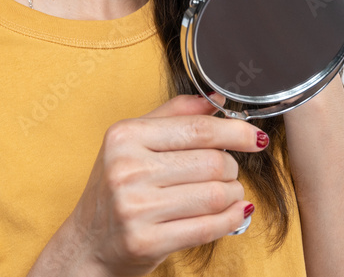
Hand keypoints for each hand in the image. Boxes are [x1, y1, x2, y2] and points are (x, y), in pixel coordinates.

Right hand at [67, 93, 267, 276]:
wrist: (88, 244)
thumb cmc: (115, 190)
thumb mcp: (132, 143)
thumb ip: (174, 116)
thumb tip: (217, 100)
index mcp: (125, 137)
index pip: (197, 128)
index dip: (235, 131)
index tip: (255, 137)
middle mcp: (127, 169)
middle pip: (212, 162)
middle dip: (231, 168)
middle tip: (227, 172)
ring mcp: (135, 207)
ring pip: (216, 194)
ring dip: (233, 194)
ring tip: (226, 194)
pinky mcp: (146, 241)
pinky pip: (208, 227)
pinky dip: (230, 219)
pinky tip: (234, 213)